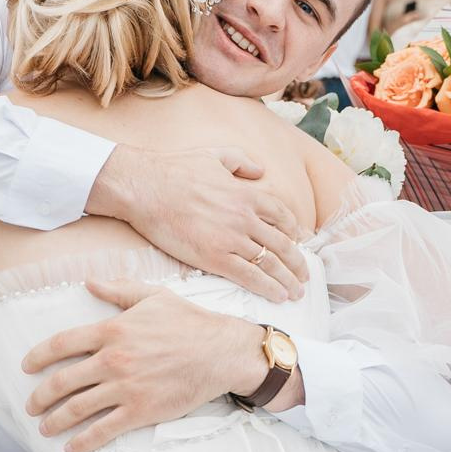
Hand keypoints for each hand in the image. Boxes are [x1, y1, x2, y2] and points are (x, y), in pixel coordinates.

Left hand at [21, 279, 276, 451]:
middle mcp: (113, 359)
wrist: (222, 352)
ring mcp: (126, 387)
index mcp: (112, 330)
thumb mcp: (153, 296)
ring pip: (77, 408)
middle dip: (40, 397)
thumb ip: (118, 290)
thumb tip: (89, 283)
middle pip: (62, 381)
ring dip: (55, 421)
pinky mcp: (141, 411)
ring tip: (45, 428)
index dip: (38, 356)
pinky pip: (104, 430)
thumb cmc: (190, 322)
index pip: (62, 344)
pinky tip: (71, 448)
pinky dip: (83, 442)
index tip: (26, 366)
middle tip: (31, 406)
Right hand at [86, 145, 308, 301]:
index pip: (282, 216)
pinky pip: (249, 276)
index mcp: (247, 194)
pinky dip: (268, 288)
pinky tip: (278, 296)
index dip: (294, 232)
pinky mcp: (215, 258)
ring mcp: (231, 239)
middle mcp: (245, 217)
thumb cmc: (175, 170)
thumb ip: (241, 162)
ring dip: (288, 280)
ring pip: (270, 263)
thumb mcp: (214, 155)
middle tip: (304, 275)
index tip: (299, 243)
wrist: (146, 188)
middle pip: (283, 244)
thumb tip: (260, 170)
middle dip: (297, 263)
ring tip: (297, 292)